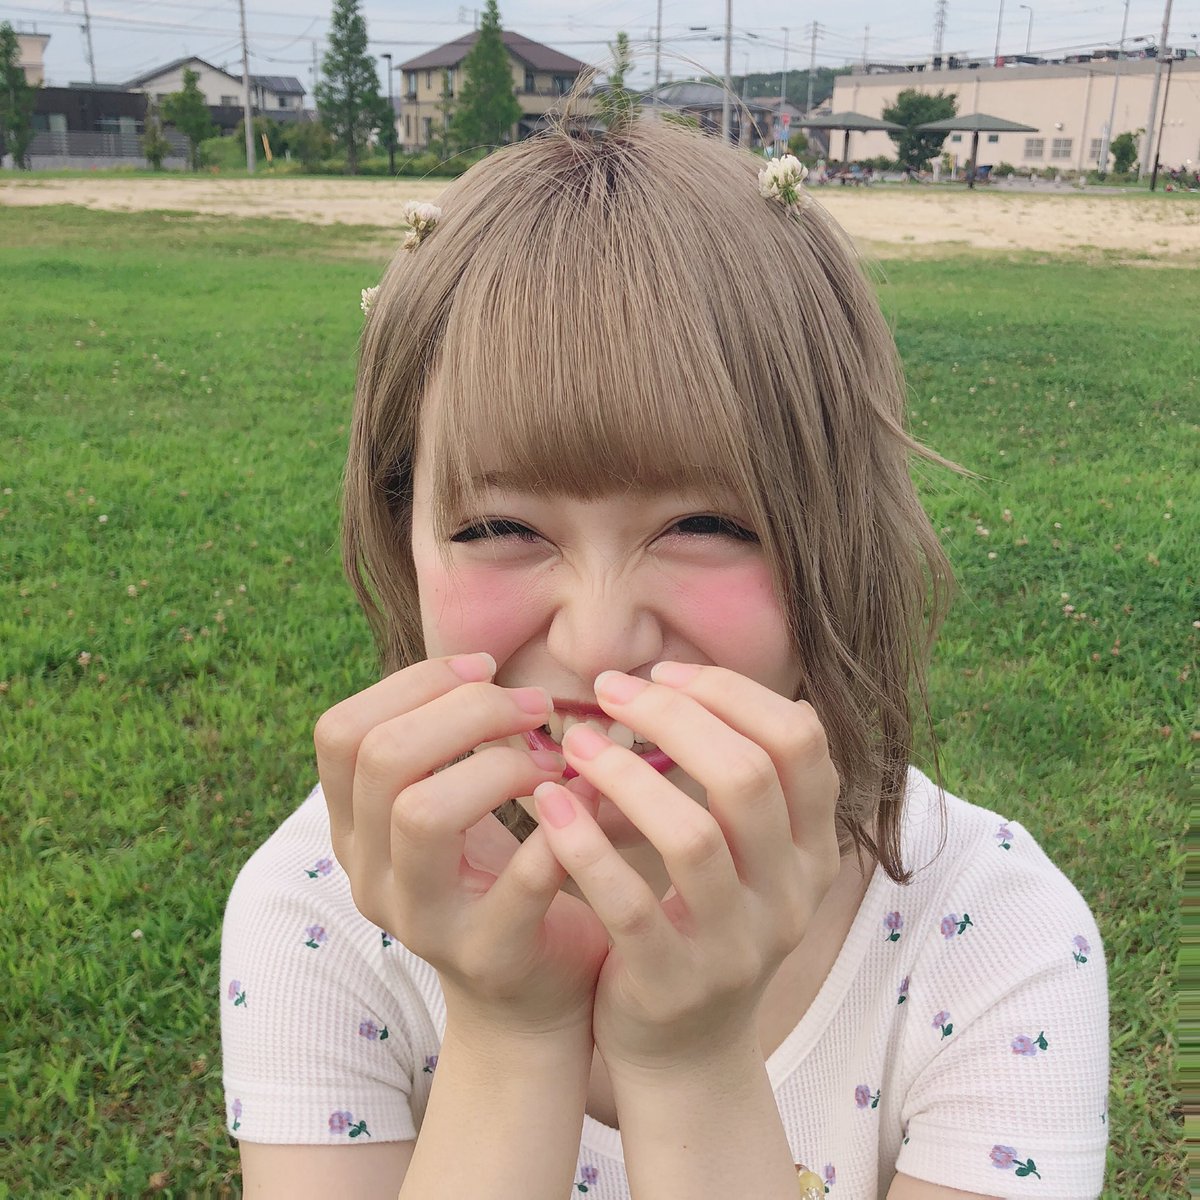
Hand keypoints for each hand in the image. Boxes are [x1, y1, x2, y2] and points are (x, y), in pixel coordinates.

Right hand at [314, 653, 609, 1038]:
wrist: (527, 1000)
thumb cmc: (496, 880)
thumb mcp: (453, 812)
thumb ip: (444, 749)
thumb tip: (479, 667)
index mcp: (354, 828)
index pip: (340, 732)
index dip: (412, 684)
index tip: (484, 668)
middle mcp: (369, 874)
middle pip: (381, 758)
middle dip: (467, 710)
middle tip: (534, 707)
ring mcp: (420, 921)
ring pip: (422, 813)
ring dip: (502, 766)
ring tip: (554, 764)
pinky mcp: (487, 954)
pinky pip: (519, 879)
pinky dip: (561, 827)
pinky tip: (586, 803)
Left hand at [530, 663, 841, 1070]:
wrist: (683, 1050)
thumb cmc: (701, 919)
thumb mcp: (746, 852)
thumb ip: (738, 779)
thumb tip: (698, 682)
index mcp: (812, 845)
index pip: (800, 739)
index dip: (731, 691)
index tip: (662, 672)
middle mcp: (790, 893)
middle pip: (747, 776)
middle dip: (672, 716)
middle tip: (608, 692)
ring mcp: (736, 944)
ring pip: (692, 836)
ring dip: (625, 775)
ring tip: (576, 743)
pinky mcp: (673, 983)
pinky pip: (627, 902)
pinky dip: (584, 845)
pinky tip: (549, 805)